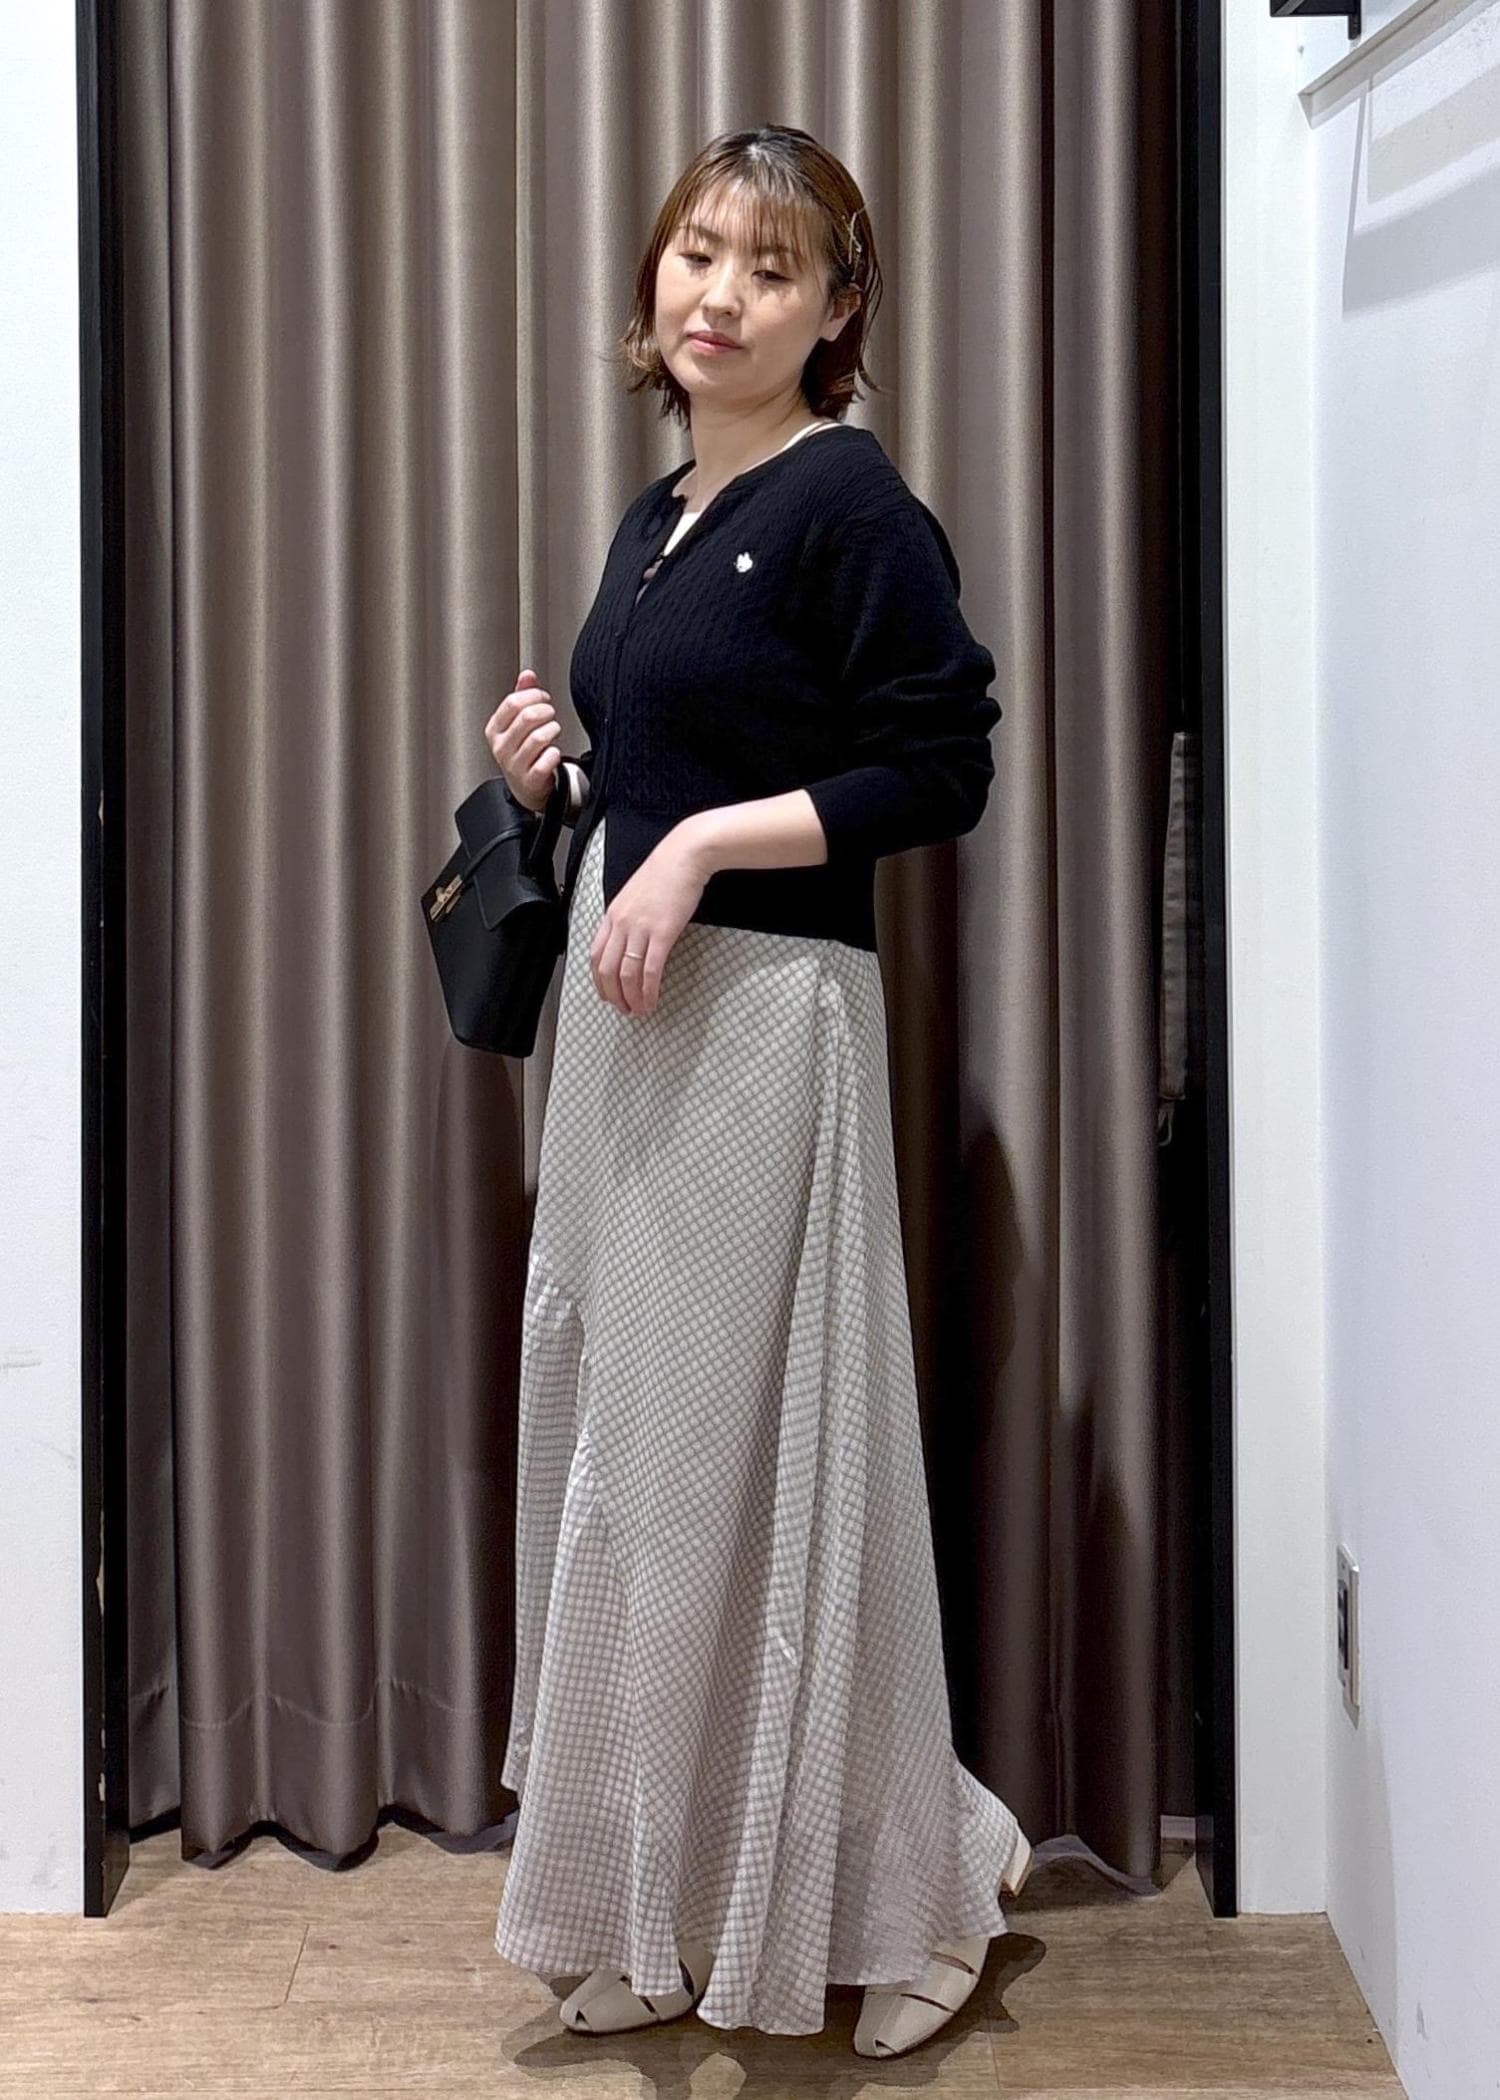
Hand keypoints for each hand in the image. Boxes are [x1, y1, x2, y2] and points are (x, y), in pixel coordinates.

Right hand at [484, 669, 562, 812]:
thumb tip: (527, 674)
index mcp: (495, 729)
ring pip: (539, 737)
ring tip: (553, 731)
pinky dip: (555, 753)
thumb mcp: (516, 723)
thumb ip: (522, 696)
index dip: (534, 695)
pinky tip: (553, 752)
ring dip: (553, 730)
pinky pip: (547, 760)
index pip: (513, 702)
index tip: (543, 697)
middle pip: (527, 717)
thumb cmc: (522, 752)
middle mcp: (501, 747)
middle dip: (546, 711)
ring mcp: (514, 764)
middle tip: (551, 714)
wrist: (526, 788)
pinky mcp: (530, 780)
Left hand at [588, 822, 713, 1015]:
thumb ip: (630, 917)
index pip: (596, 954)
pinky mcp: (661, 933)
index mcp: (613, 914)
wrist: (684, 856)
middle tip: (622, 1009)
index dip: (599, 980)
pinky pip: (649, 970)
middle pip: (606, 969)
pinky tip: (652, 999)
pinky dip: (648, 990)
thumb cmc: (666, 872)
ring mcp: (640, 928)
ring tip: (639, 1010)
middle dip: (612, 994)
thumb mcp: (636, 894)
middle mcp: (621, 923)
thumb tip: (632, 938)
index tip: (607, 993)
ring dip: (630, 997)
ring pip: (626, 974)